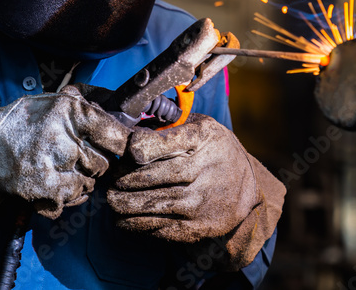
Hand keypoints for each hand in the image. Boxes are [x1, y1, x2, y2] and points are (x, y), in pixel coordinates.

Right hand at [0, 86, 129, 234]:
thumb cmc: (28, 122)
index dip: (122, 144)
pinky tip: (52, 184)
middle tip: (73, 157)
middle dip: (94, 163)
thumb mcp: (58, 101)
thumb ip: (91, 106)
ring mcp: (50, 165)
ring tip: (59, 170)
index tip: (122, 148)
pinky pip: (71, 199)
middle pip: (104, 163)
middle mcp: (62, 136)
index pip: (116, 134)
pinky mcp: (40, 189)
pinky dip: (65, 197)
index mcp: (70, 110)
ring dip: (80, 182)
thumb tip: (128, 118)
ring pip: (89, 184)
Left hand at [107, 113, 284, 269]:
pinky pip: (158, 227)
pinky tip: (124, 217)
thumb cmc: (215, 151)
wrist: (247, 189)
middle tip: (109, 180)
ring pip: (150, 205)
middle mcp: (204, 169)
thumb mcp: (201, 128)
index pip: (164, 142)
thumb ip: (169, 129)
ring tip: (112, 199)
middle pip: (150, 176)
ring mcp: (200, 201)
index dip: (138, 147)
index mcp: (203, 137)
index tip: (127, 151)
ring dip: (123, 204)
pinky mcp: (197, 227)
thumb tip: (128, 134)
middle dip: (122, 179)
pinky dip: (135, 223)